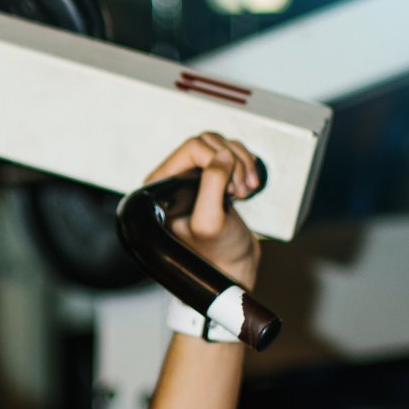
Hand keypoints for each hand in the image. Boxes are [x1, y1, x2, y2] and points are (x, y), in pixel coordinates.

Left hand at [144, 133, 262, 288]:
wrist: (233, 266)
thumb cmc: (215, 253)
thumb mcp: (210, 221)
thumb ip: (211, 184)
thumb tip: (223, 155)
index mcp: (161, 186)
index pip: (192, 148)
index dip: (216, 160)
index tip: (229, 185)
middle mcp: (174, 178)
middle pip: (209, 142)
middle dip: (234, 162)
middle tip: (240, 189)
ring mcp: (194, 176)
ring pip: (223, 146)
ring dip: (243, 164)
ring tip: (246, 189)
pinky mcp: (213, 178)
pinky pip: (232, 155)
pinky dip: (246, 166)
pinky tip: (248, 187)